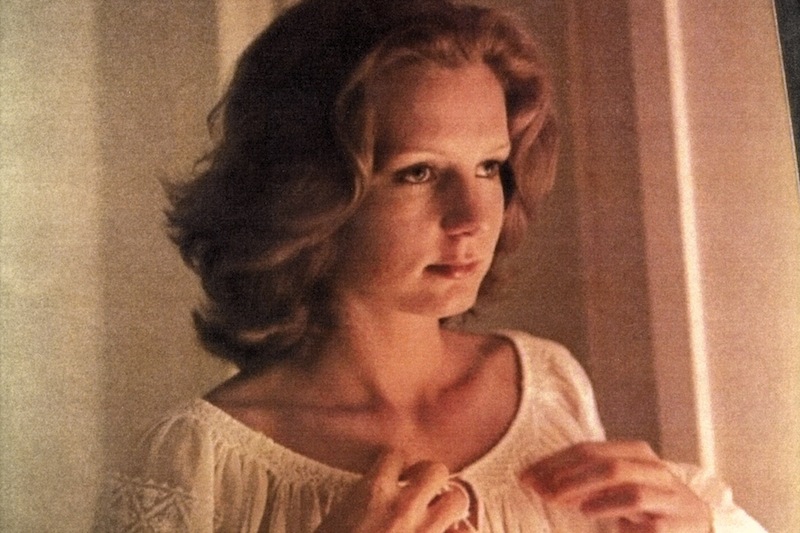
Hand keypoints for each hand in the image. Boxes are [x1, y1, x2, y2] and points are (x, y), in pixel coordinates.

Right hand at [315, 451, 470, 532]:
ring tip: (441, 520)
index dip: (397, 466)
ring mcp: (425, 532)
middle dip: (432, 481)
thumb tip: (368, 507)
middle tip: (424, 494)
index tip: (397, 476)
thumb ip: (358, 508)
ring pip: (458, 500)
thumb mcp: (333, 525)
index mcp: (372, 494)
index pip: (395, 456)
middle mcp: (403, 507)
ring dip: (451, 509)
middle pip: (436, 470)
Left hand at [521, 441, 711, 532]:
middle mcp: (655, 468)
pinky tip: (597, 516)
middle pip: (605, 463)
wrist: (699, 529)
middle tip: (538, 490)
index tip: (525, 476)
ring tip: (565, 502)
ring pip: (626, 483)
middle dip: (566, 476)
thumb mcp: (619, 487)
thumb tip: (537, 479)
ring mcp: (670, 494)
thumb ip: (587, 479)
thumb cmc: (650, 507)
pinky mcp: (679, 522)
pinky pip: (647, 514)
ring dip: (590, 492)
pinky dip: (617, 512)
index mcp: (636, 453)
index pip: (588, 450)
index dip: (553, 462)